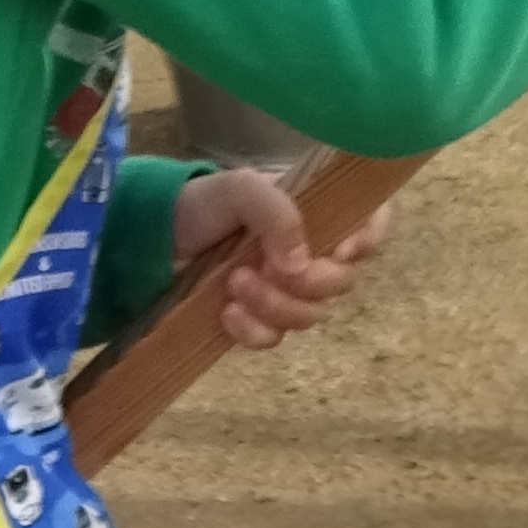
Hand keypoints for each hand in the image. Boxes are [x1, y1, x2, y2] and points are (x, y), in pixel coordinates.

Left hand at [173, 163, 392, 353]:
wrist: (155, 236)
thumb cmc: (206, 203)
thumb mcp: (241, 188)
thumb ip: (276, 213)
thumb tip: (301, 265)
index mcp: (318, 212)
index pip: (372, 224)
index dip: (368, 240)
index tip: (338, 250)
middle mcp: (312, 251)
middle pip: (343, 281)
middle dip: (308, 282)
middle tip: (265, 268)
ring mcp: (287, 289)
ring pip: (311, 315)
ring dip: (276, 305)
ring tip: (235, 284)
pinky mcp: (260, 318)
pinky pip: (274, 338)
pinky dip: (254, 331)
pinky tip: (227, 313)